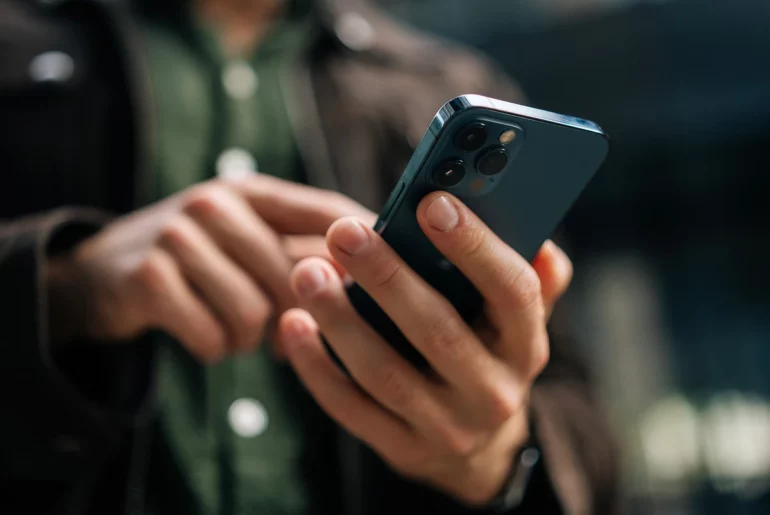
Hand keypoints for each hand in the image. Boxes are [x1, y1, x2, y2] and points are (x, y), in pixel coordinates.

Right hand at [46, 175, 373, 361]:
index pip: (329, 213)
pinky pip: (213, 335)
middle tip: (283, 333)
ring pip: (255, 313)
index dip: (367, 247)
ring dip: (250, 338)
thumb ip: (302, 253)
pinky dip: (215, 348)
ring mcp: (179, 235)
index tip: (398, 278)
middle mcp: (218, 202)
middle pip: (296, 276)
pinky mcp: (149, 277)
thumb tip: (377, 282)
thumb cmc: (198, 262)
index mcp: (254, 192)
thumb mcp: (247, 241)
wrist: (101, 274)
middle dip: (296, 317)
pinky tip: (204, 334)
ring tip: (237, 329)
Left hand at [277, 192, 571, 504]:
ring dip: (340, 319)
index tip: (431, 203)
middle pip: (438, 330)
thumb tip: (538, 237)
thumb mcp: (517, 321)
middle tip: (344, 232)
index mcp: (526, 346)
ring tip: (306, 271)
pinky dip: (317, 366)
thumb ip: (533, 279)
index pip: (512, 292)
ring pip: (385, 372)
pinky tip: (293, 323)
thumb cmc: (488, 356)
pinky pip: (351, 407)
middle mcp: (493, 392)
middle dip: (387, 277)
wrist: (477, 448)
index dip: (474, 246)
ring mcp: (446, 428)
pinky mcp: (402, 449)